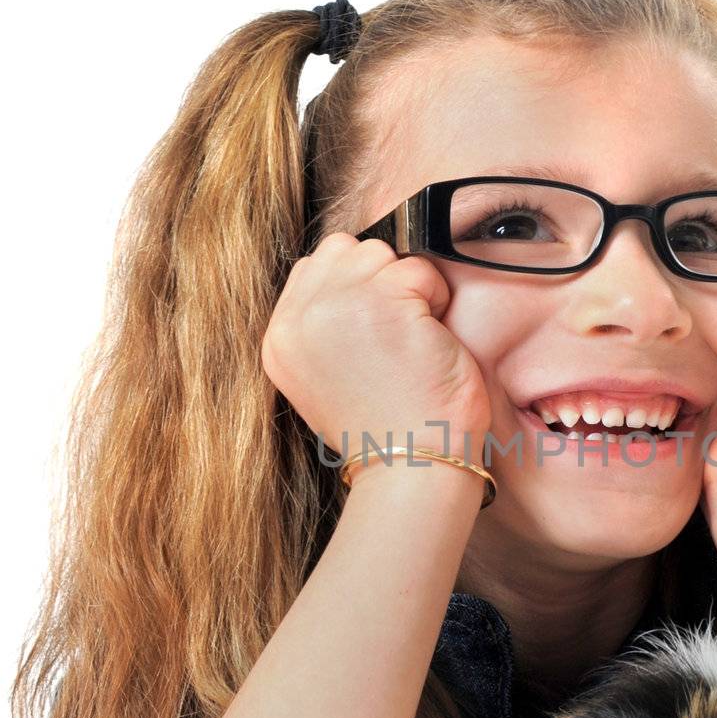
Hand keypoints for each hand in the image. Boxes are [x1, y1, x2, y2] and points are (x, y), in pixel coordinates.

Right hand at [262, 232, 492, 459]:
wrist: (410, 466)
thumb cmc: (385, 427)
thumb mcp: (325, 378)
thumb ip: (323, 326)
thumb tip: (352, 280)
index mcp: (280, 338)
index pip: (313, 269)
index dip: (355, 285)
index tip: (377, 326)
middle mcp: (300, 319)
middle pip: (344, 251)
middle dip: (379, 277)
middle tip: (397, 329)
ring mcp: (339, 306)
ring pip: (380, 253)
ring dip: (408, 286)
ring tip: (412, 337)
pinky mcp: (383, 302)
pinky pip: (419, 269)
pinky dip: (436, 298)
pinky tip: (430, 340)